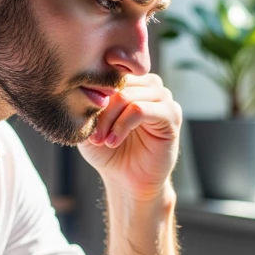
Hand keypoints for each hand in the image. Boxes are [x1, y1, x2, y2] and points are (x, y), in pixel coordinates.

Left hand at [78, 73, 181, 200]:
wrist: (126, 180)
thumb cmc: (108, 151)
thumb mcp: (90, 124)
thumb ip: (88, 103)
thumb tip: (87, 89)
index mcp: (131, 81)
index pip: (108, 73)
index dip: (93, 95)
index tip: (82, 119)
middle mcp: (149, 85)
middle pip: (117, 83)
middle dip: (100, 110)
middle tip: (92, 135)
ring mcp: (163, 98)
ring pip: (127, 96)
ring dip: (109, 119)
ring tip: (102, 140)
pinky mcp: (172, 114)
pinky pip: (141, 110)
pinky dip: (122, 126)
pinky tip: (113, 141)